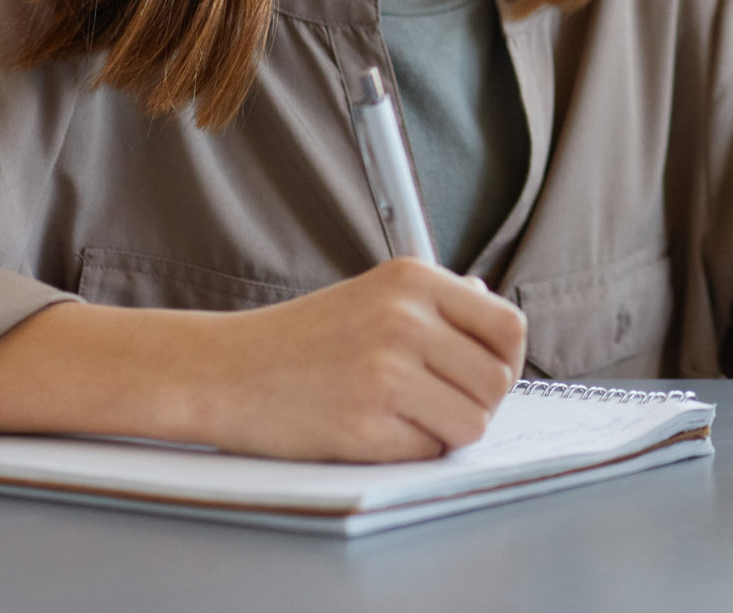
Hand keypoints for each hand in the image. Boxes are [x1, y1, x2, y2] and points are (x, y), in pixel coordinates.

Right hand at [186, 259, 528, 460]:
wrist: (224, 370)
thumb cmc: (302, 338)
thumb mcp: (374, 294)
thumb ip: (438, 303)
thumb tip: (493, 307)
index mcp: (413, 280)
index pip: (509, 327)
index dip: (506, 361)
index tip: (486, 375)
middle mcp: (405, 321)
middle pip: (497, 382)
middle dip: (476, 402)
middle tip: (438, 403)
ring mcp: (385, 374)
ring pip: (472, 423)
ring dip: (447, 431)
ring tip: (405, 416)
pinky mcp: (364, 426)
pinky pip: (428, 452)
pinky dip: (411, 451)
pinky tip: (374, 429)